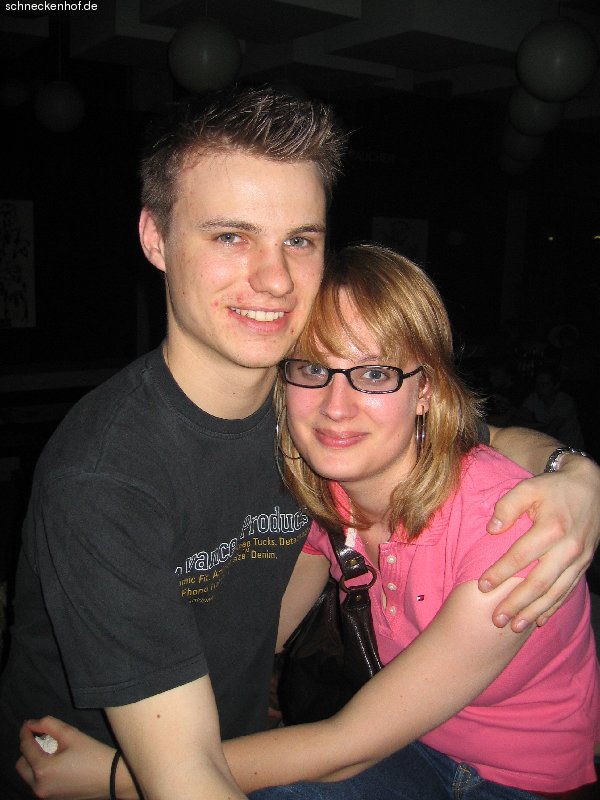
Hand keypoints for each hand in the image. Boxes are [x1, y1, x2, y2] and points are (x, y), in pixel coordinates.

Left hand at [16, 716, 117, 799]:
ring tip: (52, 751)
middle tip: (44, 739)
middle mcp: (39, 786)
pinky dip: (42, 772)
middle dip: (29, 750)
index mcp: (42, 770)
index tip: (28, 724)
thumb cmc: (93, 754)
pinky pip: (39, 783)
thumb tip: (32, 723)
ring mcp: (45, 795)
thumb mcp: (72, 734)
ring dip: (34, 762)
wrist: (112, 778)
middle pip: (22, 764)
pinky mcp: (53, 799)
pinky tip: (58, 763)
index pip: (25, 747)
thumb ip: (49, 725)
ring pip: (29, 775)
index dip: (25, 732)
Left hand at [479, 455, 599, 631]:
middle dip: (517, 603)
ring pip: (555, 592)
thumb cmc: (554, 488)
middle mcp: (568, 548)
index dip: (500, 573)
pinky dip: (553, 607)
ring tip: (515, 626)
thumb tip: (492, 529)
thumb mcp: (528, 487)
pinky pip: (568, 591)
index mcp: (552, 528)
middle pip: (539, 582)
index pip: (521, 556)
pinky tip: (539, 619)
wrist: (592, 488)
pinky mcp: (583, 565)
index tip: (482, 586)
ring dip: (534, 611)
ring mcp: (578, 559)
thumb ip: (508, 506)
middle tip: (497, 619)